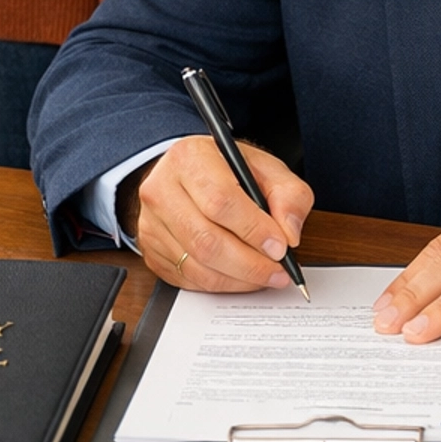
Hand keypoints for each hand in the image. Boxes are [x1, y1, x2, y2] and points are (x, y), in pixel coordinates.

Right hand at [131, 135, 314, 291]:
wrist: (190, 174)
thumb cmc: (229, 170)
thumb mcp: (267, 169)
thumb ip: (289, 195)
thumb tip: (289, 233)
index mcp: (190, 158)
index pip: (220, 201)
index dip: (253, 229)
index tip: (280, 247)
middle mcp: (162, 189)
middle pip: (206, 239)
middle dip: (250, 263)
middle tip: (279, 271)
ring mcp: (151, 223)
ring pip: (197, 264)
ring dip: (238, 278)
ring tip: (266, 275)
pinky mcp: (151, 251)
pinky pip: (188, 278)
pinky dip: (221, 284)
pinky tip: (242, 277)